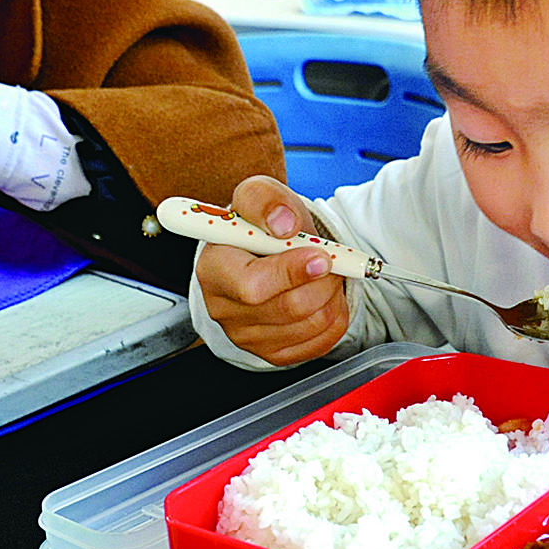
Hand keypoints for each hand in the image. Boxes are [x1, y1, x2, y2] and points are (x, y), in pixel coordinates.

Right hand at [193, 176, 351, 364]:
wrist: (265, 251)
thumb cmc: (260, 225)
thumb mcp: (258, 195)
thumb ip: (266, 200)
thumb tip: (282, 224)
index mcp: (213, 269)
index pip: (252, 286)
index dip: (291, 273)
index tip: (320, 255)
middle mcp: (223, 308)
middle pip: (289, 308)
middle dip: (323, 281)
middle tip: (330, 259)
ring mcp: (246, 336)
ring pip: (311, 324)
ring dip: (333, 295)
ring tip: (324, 274)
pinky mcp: (271, 353)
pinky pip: (321, 342)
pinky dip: (335, 316)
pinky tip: (323, 296)